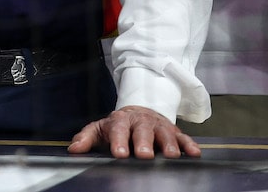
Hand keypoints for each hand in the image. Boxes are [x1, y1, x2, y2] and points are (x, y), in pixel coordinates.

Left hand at [68, 105, 201, 158]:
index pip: (118, 130)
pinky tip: (194, 153)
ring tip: (170, 156)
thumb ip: (86, 138)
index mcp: (120, 120)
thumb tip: (73, 149)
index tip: (119, 154)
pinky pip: (183, 137)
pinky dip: (189, 144)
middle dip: (144, 142)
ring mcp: (158, 126)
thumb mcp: (100, 129)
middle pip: (142, 130)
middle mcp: (140, 121)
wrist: (138, 111)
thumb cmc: (118, 126)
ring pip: (164, 133)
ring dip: (168, 144)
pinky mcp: (174, 131)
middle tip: (144, 154)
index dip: (119, 141)